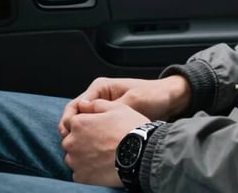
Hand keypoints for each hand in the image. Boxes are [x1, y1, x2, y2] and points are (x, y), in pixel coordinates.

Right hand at [59, 76, 190, 137]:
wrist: (169, 100)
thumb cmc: (152, 95)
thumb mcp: (132, 100)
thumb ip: (109, 107)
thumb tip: (86, 114)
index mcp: (100, 88)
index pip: (76, 104)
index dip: (69, 120)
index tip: (68, 134)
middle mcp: (99, 98)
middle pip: (76, 117)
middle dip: (72, 131)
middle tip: (71, 146)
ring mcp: (103, 111)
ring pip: (84, 126)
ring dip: (81, 137)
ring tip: (81, 150)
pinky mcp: (110, 122)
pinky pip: (95, 131)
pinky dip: (91, 140)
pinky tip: (91, 150)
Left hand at [62, 99, 147, 187]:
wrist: (139, 153)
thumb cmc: (128, 128)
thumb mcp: (116, 108)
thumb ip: (96, 104)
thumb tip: (83, 104)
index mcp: (79, 123)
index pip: (70, 122)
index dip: (83, 122)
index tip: (95, 126)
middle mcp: (72, 142)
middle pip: (70, 139)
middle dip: (80, 138)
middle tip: (100, 139)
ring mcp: (75, 161)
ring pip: (73, 156)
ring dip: (82, 154)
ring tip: (101, 152)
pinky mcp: (81, 177)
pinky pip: (78, 171)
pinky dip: (86, 168)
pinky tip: (100, 164)